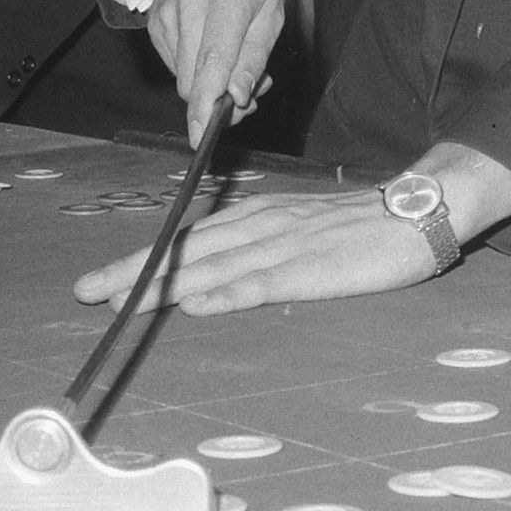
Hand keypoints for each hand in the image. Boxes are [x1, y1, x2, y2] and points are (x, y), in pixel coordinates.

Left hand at [74, 189, 438, 316]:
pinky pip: (262, 281)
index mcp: (260, 217)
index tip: (103, 280)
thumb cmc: (367, 227)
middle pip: (187, 250)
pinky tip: (197, 304)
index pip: (190, 240)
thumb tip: (217, 284)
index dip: (144, 260)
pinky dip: (226, 292)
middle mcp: (264, 225)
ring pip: (213, 266)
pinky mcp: (314, 267)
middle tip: (86, 291)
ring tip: (120, 302)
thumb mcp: (305, 232)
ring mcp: (287, 244)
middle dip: (134, 271)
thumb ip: (263, 254)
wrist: (424, 206)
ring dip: (164, 285)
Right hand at [144, 0, 281, 143]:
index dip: (208, 102)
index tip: (203, 134)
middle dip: (216, 103)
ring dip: (207, 87)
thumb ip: (255, 55)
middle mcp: (191, 6)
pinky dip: (194, 70)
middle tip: (245, 98)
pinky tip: (211, 50)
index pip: (212, 61)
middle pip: (192, 80)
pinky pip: (174, 66)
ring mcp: (167, 15)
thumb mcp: (272, 8)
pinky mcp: (155, 24)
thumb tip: (238, 96)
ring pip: (181, 79)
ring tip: (233, 66)